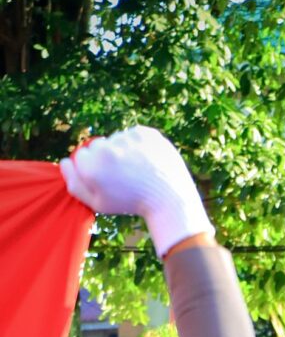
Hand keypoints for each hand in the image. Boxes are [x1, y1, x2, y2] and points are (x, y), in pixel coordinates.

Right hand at [60, 126, 213, 256]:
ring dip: (122, 151)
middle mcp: (106, 150)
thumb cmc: (131, 203)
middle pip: (97, 145)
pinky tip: (146, 162)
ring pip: (116, 139)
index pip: (80, 157)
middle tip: (124, 177)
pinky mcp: (144, 133)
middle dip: (106, 158)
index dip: (94, 170)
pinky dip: (138, 146)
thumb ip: (75, 184)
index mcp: (92, 168)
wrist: (168, 199)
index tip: (108, 180)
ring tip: (137, 170)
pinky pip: (133, 135)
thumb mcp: (98, 203)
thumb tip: (64, 162)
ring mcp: (127, 139)